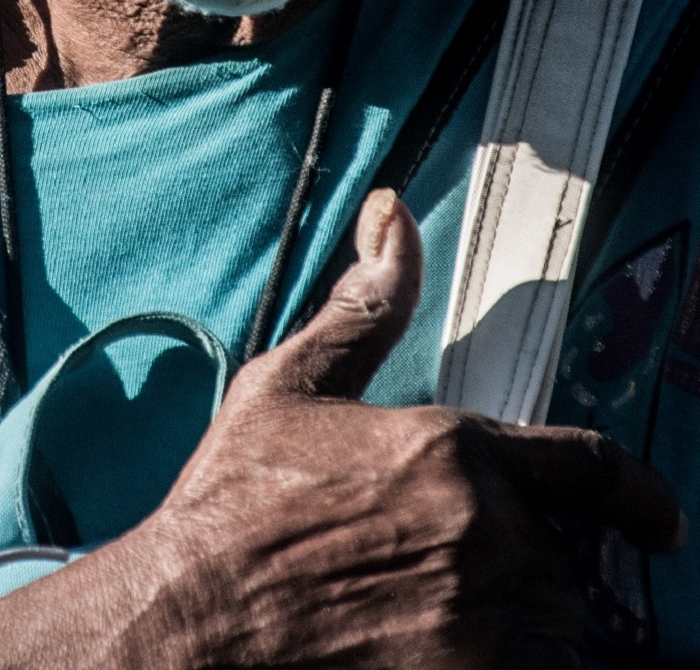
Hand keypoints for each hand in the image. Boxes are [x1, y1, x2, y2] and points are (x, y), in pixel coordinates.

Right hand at [0, 190, 681, 669]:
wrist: (187, 627)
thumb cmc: (230, 509)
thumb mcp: (288, 388)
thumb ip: (364, 308)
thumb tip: (393, 214)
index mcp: (450, 451)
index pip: (586, 467)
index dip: (635, 496)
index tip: (658, 520)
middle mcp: (485, 536)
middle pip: (557, 558)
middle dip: (516, 563)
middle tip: (439, 575)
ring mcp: (485, 626)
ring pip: (549, 628)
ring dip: (510, 626)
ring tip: (423, 620)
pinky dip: (498, 664)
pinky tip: (425, 653)